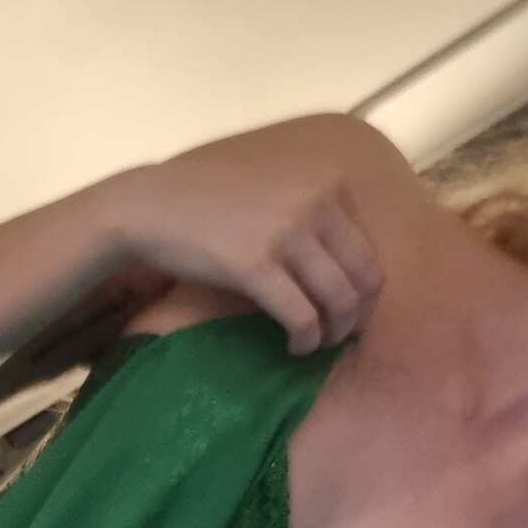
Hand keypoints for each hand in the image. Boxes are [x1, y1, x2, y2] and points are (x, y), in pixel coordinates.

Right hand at [107, 128, 382, 355]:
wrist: (156, 204)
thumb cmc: (215, 202)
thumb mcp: (280, 190)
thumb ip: (316, 214)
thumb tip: (347, 269)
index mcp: (328, 181)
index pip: (371, 251)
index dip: (365, 291)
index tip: (346, 311)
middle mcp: (316, 201)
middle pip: (365, 280)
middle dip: (355, 318)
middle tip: (336, 336)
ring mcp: (288, 232)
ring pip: (341, 302)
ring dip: (332, 334)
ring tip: (315, 343)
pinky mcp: (256, 265)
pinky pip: (303, 318)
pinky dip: (305, 341)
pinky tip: (294, 346)